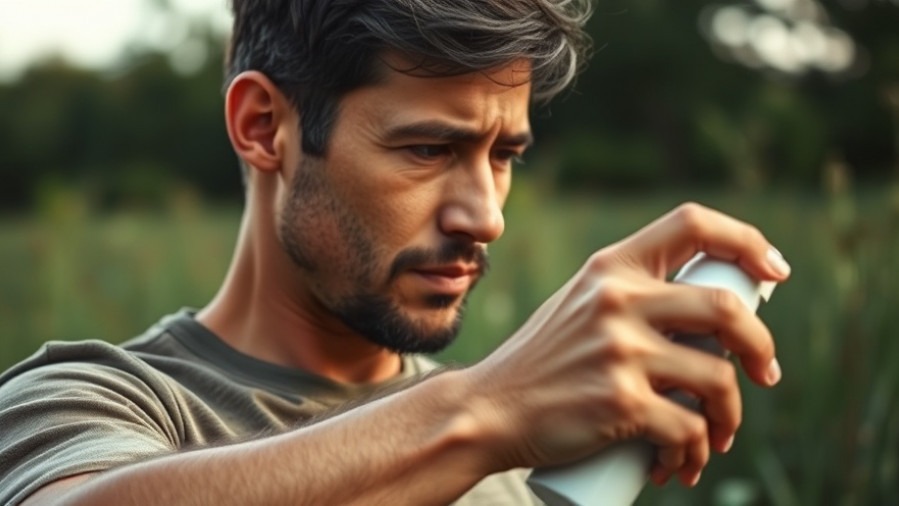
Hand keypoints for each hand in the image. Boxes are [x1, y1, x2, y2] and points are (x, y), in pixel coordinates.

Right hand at [466, 203, 790, 486]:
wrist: (487, 409)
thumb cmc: (541, 362)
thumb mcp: (579, 305)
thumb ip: (630, 296)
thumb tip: (710, 313)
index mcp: (610, 267)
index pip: (693, 223)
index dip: (746, 241)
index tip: (774, 274)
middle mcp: (617, 299)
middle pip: (726, 308)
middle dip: (762, 347)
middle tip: (767, 374)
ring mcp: (619, 351)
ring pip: (719, 379)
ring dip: (731, 417)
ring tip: (717, 436)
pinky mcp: (620, 402)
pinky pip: (689, 430)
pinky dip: (696, 454)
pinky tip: (681, 464)